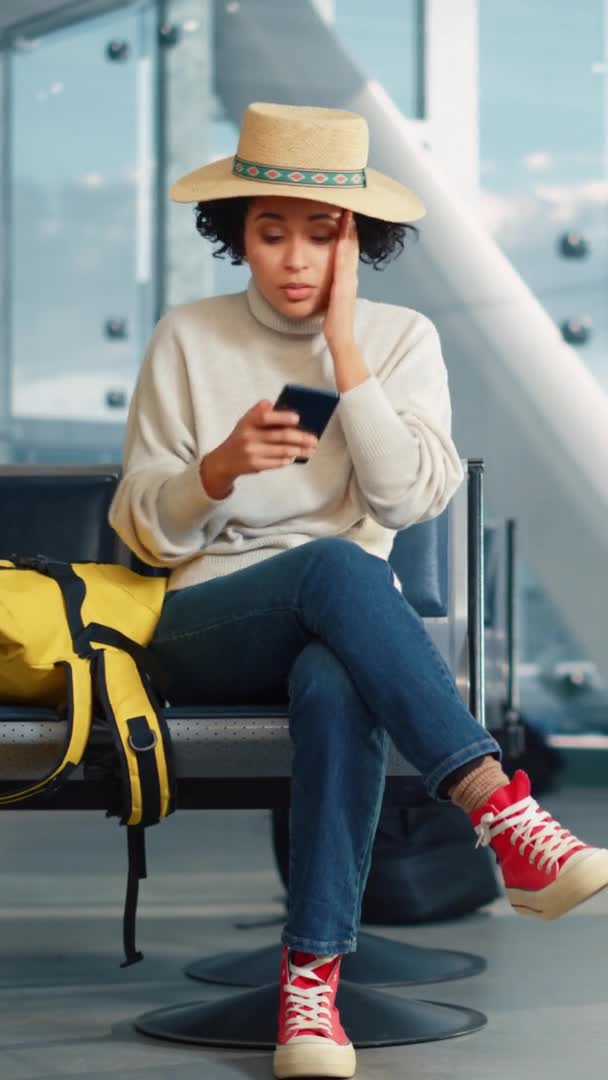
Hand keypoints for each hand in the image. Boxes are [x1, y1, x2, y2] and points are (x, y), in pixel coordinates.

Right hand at [199, 400, 318, 497]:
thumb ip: (260, 412)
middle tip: (314, 440)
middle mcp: (248, 436)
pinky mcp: (255, 465)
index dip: (282, 417)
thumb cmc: (241, 437)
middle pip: (280, 436)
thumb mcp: (246, 422)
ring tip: (310, 450)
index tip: (297, 418)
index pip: (265, 417)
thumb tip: (278, 407)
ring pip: (282, 451)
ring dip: (299, 450)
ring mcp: (251, 452)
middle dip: (301, 438)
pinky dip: (289, 459)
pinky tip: (296, 457)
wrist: (223, 461)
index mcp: (247, 422)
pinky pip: (277, 462)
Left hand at [323, 210, 358, 355]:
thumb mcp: (334, 302)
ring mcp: (348, 280)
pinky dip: (345, 246)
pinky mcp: (343, 285)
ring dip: (349, 231)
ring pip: (350, 250)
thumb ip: (334, 291)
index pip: (349, 252)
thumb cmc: (335, 324)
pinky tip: (342, 234)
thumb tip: (330, 285)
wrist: (341, 338)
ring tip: (347, 212)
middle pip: (352, 246)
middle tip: (349, 206)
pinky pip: (344, 261)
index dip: (349, 235)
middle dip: (351, 227)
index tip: (346, 218)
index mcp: (348, 280)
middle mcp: (351, 277)